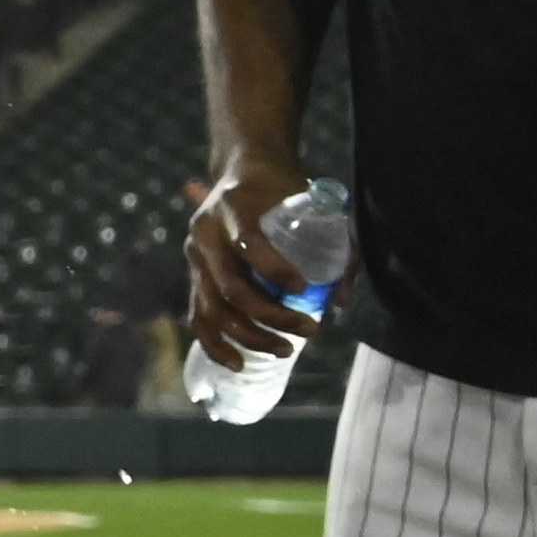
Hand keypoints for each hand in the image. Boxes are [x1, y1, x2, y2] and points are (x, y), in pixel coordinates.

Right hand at [185, 157, 319, 367]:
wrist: (243, 172)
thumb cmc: (280, 188)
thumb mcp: (309, 200)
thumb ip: (333, 244)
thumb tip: (342, 299)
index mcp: (231, 207)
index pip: (248, 243)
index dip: (274, 269)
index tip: (304, 289)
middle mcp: (205, 234)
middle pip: (232, 287)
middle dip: (271, 316)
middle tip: (310, 329)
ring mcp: (195, 258)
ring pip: (214, 308)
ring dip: (249, 336)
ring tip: (286, 350)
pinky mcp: (195, 277)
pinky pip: (199, 316)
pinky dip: (215, 344)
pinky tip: (237, 363)